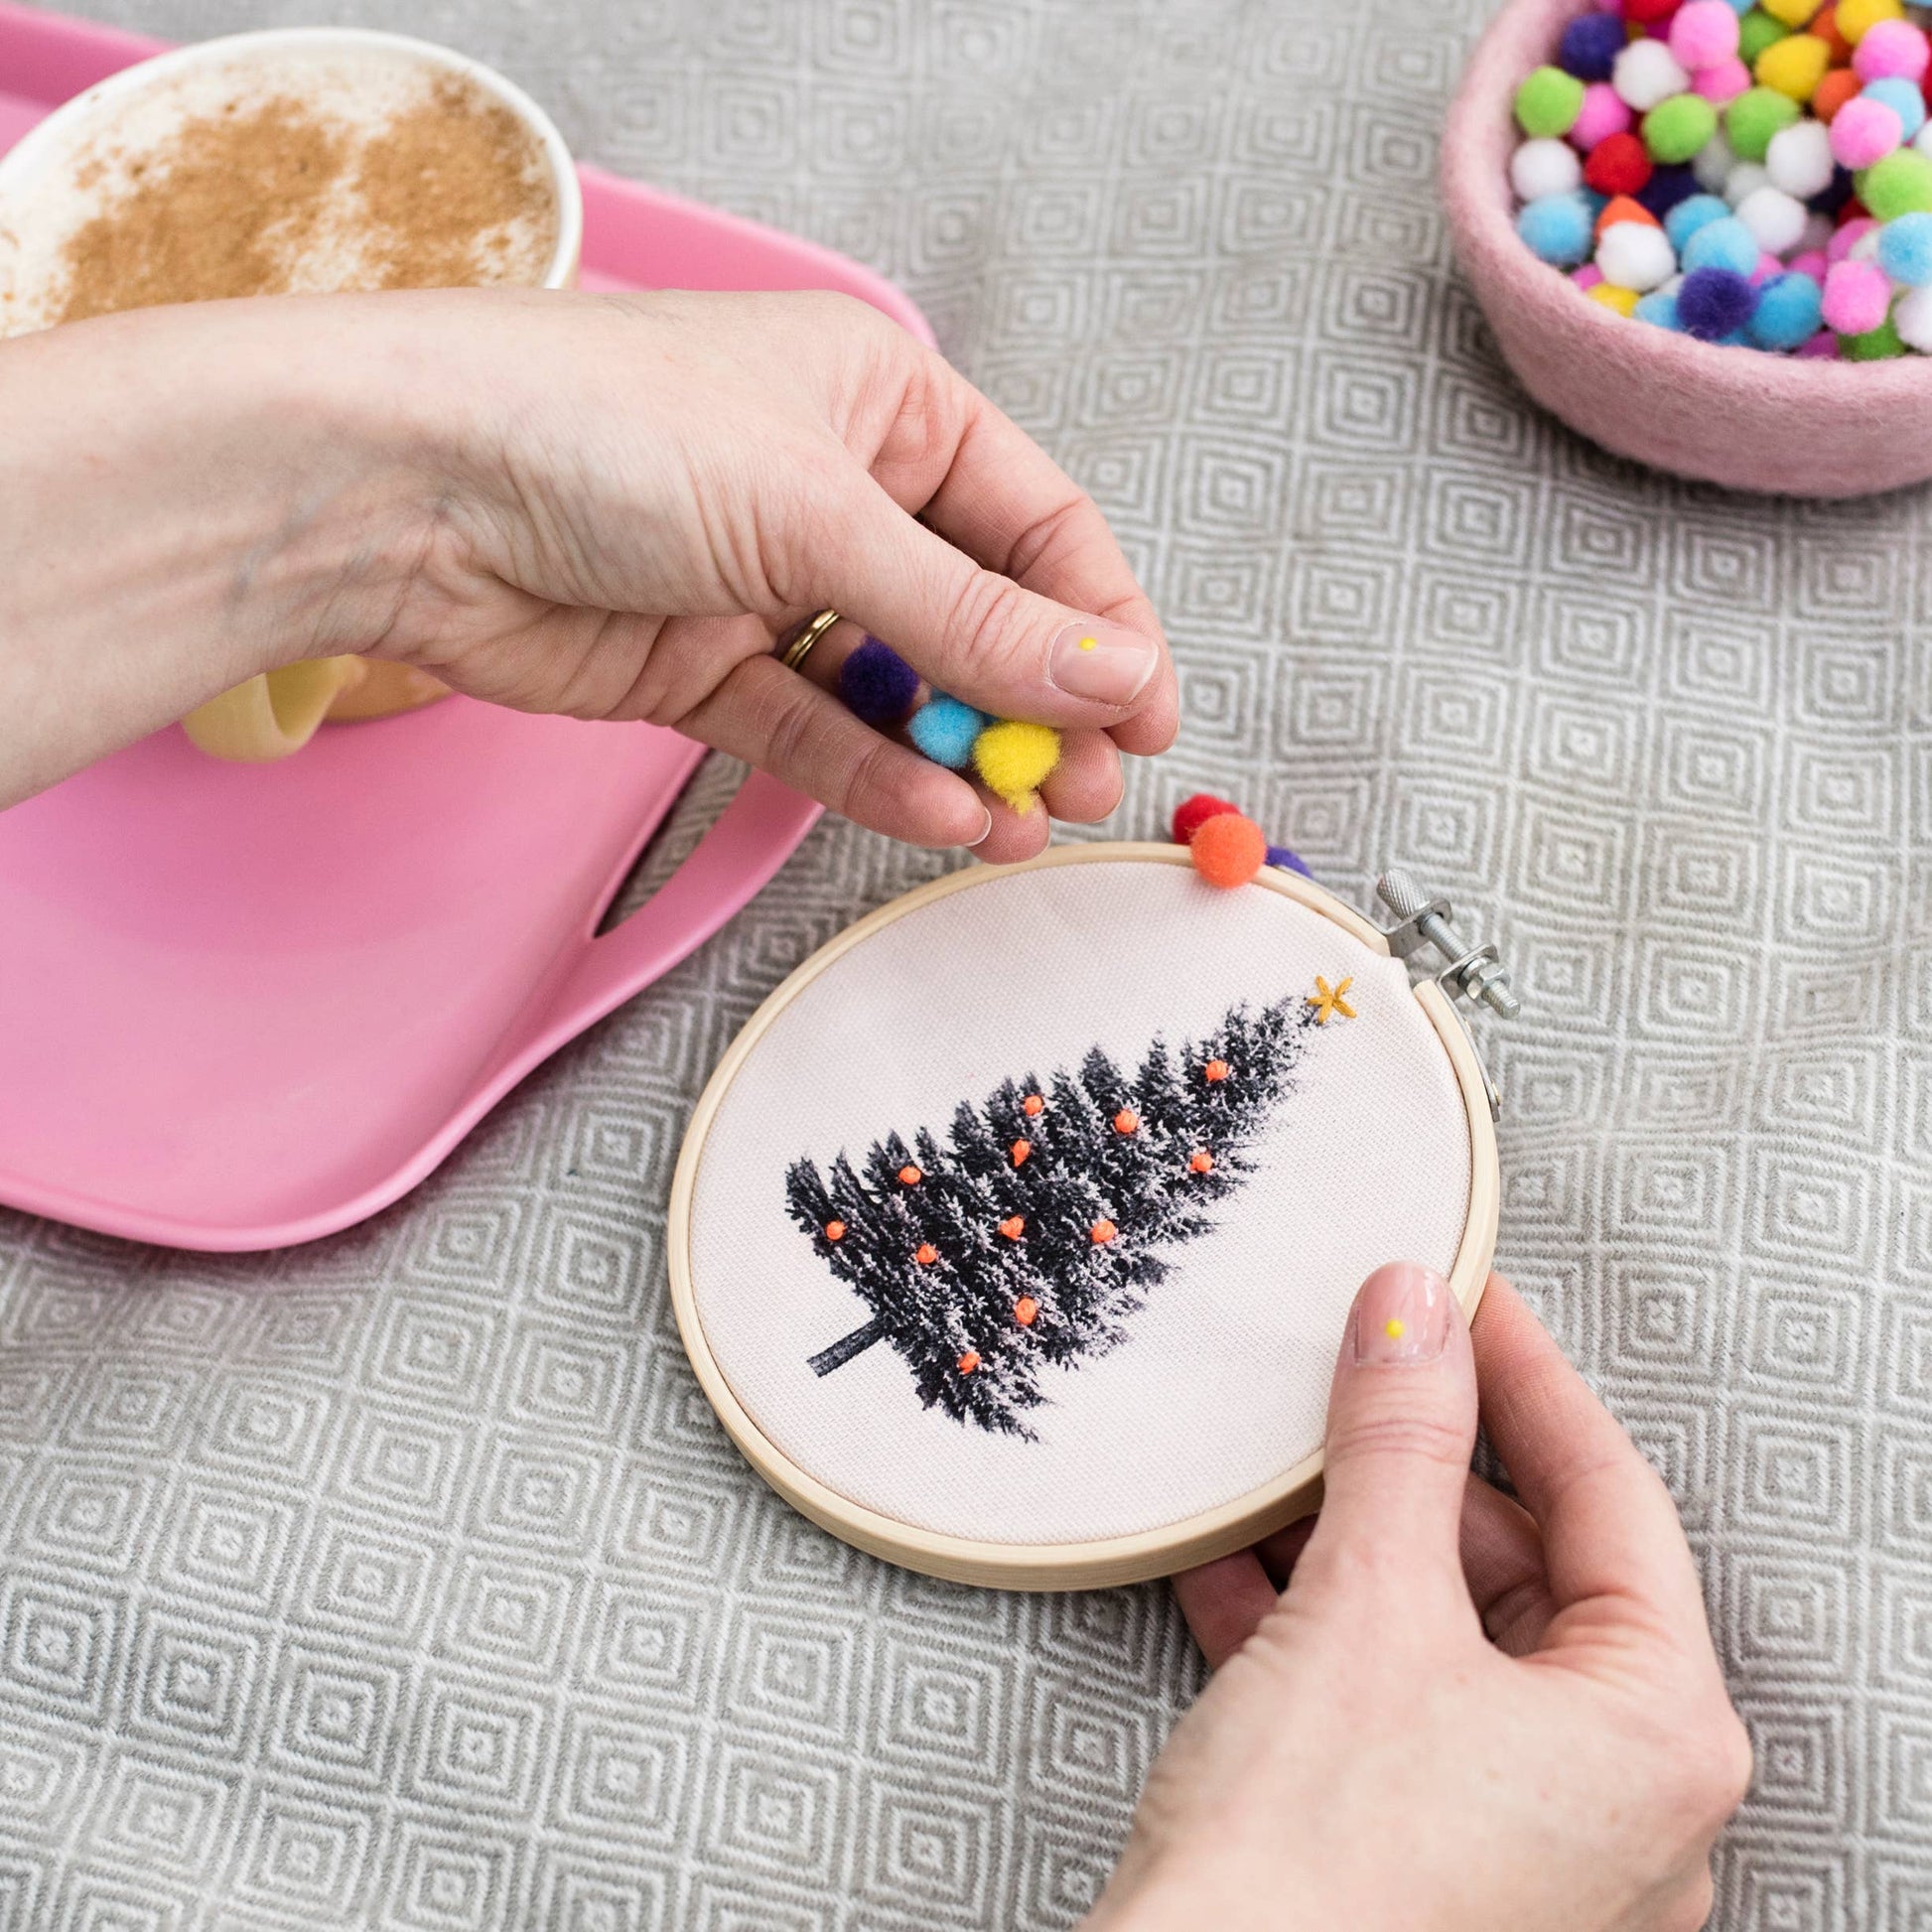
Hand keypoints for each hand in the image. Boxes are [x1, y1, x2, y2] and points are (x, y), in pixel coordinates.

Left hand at [0, 289, 1172, 857]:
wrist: (403, 491)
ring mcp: (768, 585)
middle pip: (976, 615)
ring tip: (1015, 822)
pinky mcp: (704, 668)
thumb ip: (969, 618)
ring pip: (897, 688)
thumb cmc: (600, 428)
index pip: (1035, 522)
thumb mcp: (818, 514)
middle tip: (1079, 788)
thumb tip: (1111, 681)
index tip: (1145, 715)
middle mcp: (834, 490)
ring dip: (959, 757)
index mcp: (883, 403)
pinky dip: (873, 777)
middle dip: (1033, 706)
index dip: (1100, 621)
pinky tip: (936, 817)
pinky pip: (815, 732)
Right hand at [1088, 1268, 1749, 1931]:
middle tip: (1351, 1375)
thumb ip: (1398, 1440)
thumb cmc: (1316, 1872)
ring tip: (1276, 1470)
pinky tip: (1234, 1575)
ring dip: (1354, 1545)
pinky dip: (1319, 1633)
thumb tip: (1414, 1312)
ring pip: (1450, 1639)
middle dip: (1420, 1467)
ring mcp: (1532, 1850)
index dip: (1524, 1374)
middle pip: (1530, 1568)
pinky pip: (1392, 1711)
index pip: (1611, 1494)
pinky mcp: (1435, 1871)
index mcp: (1660, 1734)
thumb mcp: (1366, 1606)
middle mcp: (1622, 1804)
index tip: (1462, 1292)